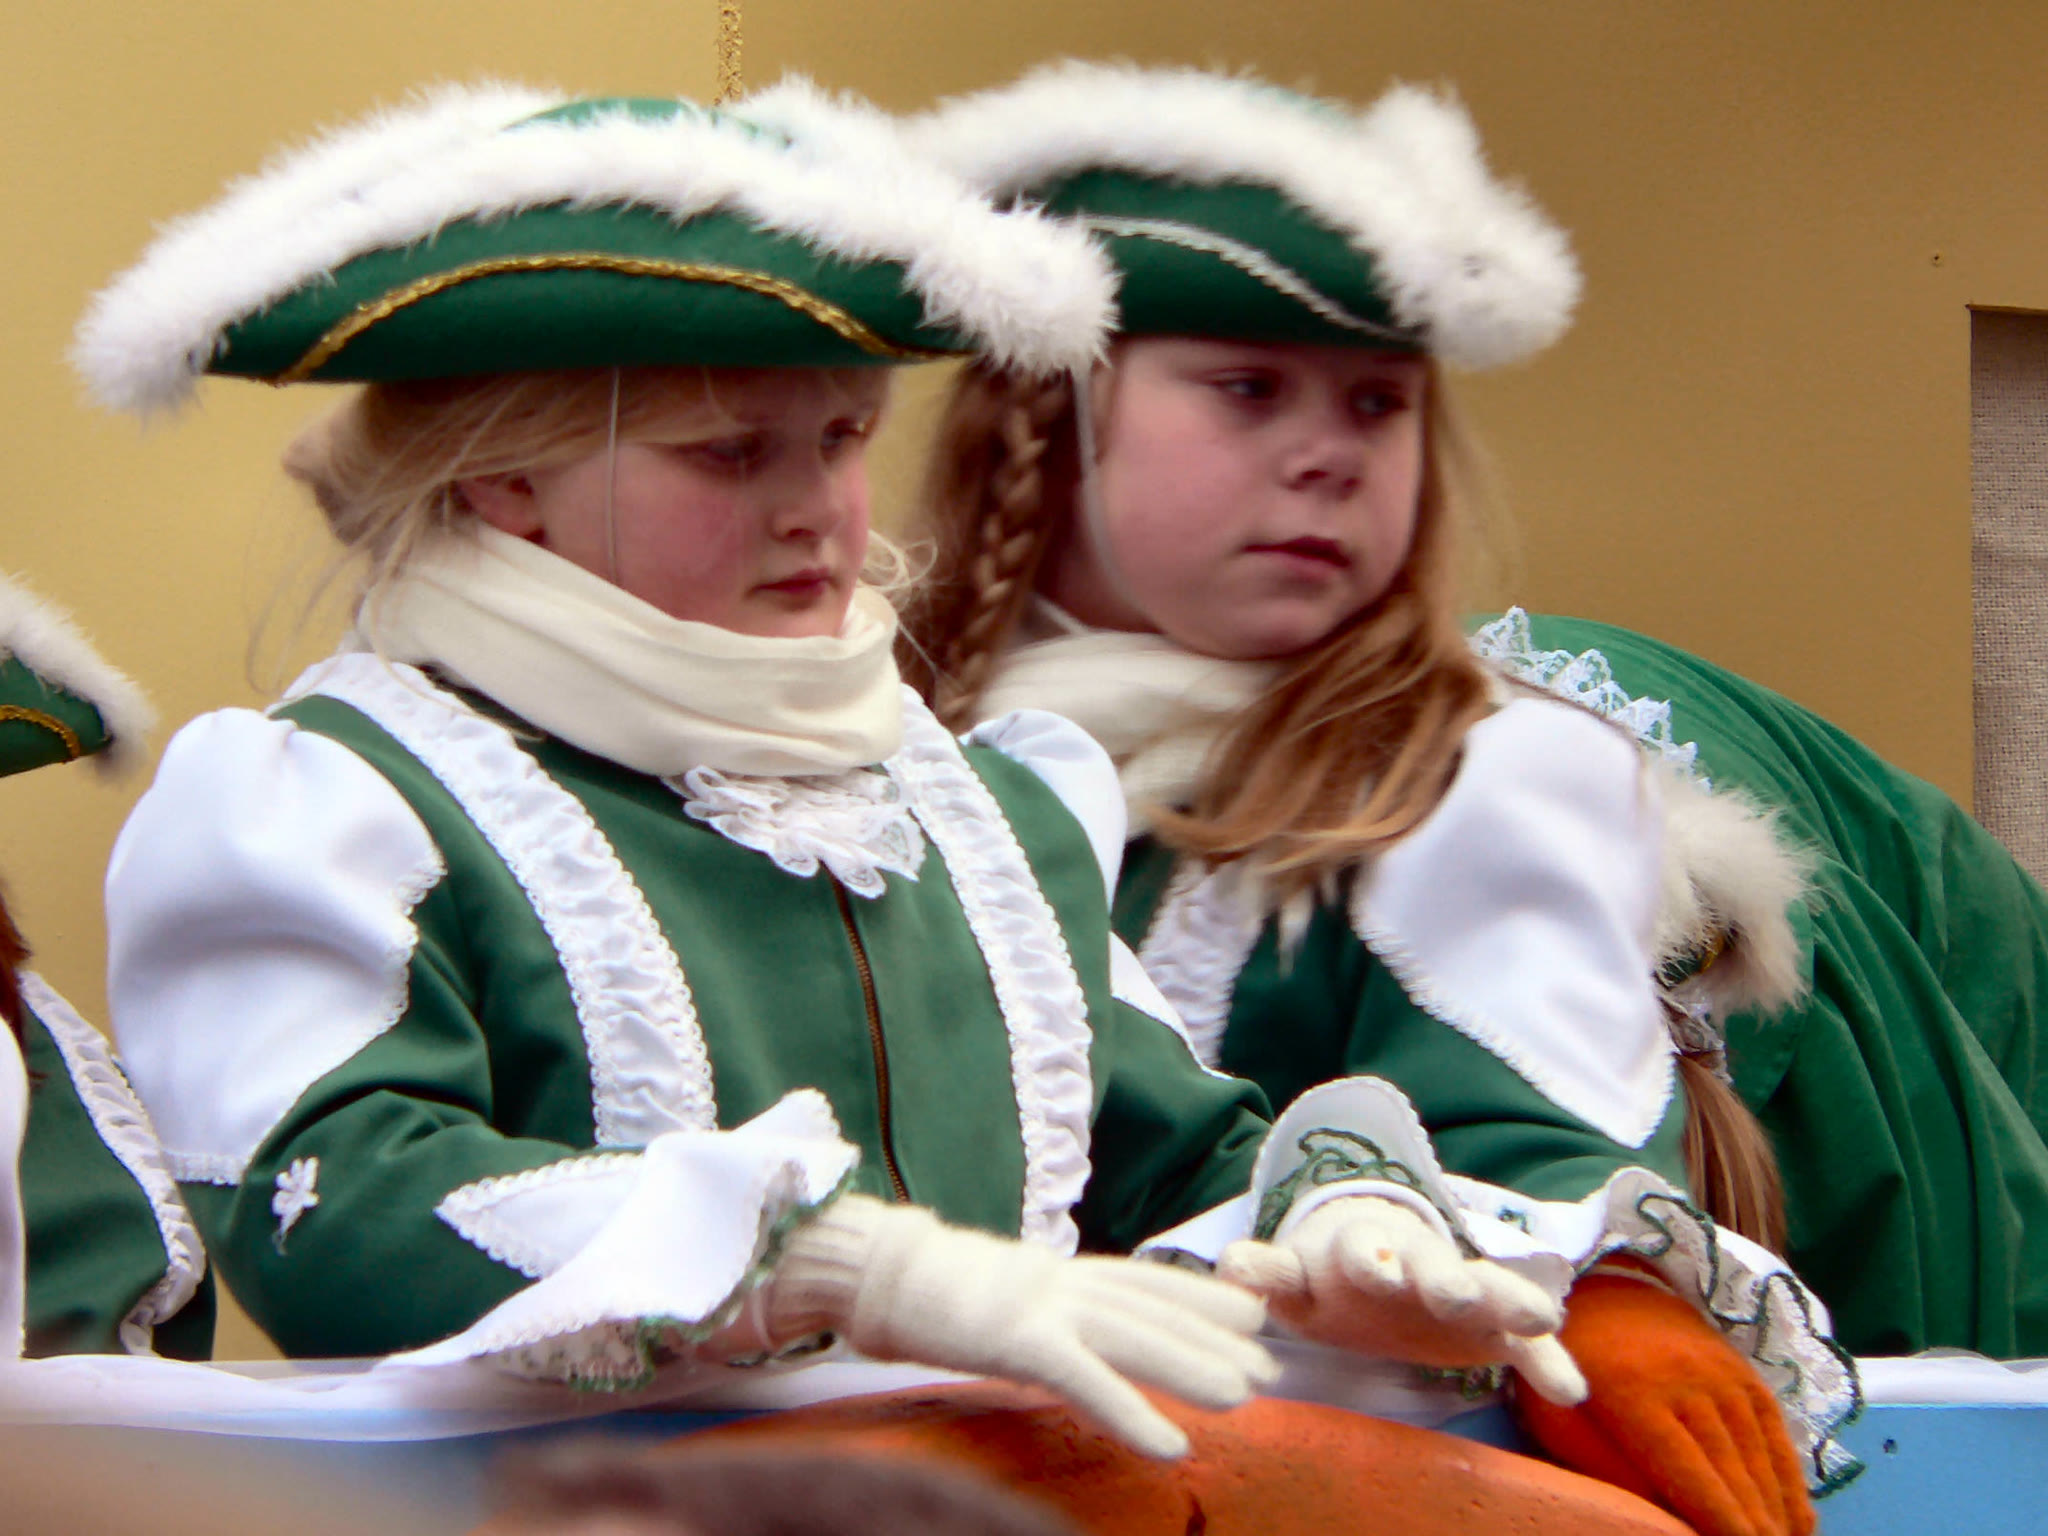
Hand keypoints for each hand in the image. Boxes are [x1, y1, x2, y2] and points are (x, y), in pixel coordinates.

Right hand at [763, 1195, 1277, 1458]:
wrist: (870, 1271)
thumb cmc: (924, 1291)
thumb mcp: (996, 1296)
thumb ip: (1039, 1312)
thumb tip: (1069, 1337)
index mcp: (1055, 1271)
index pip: (1141, 1277)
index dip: (1199, 1293)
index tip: (1250, 1309)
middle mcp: (1059, 1280)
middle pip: (1151, 1307)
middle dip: (1213, 1333)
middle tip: (1270, 1363)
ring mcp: (1040, 1304)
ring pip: (1134, 1336)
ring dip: (1194, 1367)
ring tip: (1247, 1395)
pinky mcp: (1016, 1338)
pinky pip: (1085, 1380)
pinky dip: (1132, 1411)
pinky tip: (1171, 1444)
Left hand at [1217, 1194, 1585, 1405]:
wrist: (1377, 1267)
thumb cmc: (1330, 1282)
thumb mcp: (1295, 1281)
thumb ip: (1266, 1273)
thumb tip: (1231, 1262)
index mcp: (1358, 1253)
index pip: (1360, 1249)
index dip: (1366, 1258)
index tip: (1374, 1271)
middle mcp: (1412, 1264)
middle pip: (1428, 1265)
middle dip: (1439, 1277)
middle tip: (1449, 1293)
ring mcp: (1455, 1288)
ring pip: (1484, 1288)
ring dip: (1505, 1300)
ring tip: (1539, 1318)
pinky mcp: (1490, 1320)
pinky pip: (1521, 1338)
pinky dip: (1545, 1359)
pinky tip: (1569, 1390)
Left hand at [1514, 1267, 1814, 1535]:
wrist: (1598, 1284)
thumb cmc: (1568, 1362)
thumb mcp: (1557, 1413)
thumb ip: (1601, 1464)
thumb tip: (1653, 1515)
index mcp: (1632, 1392)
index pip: (1686, 1469)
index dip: (1718, 1517)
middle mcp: (1686, 1377)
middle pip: (1730, 1466)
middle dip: (1754, 1523)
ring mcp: (1719, 1367)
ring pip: (1759, 1450)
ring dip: (1778, 1507)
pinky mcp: (1740, 1365)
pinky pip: (1774, 1425)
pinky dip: (1790, 1474)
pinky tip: (1799, 1515)